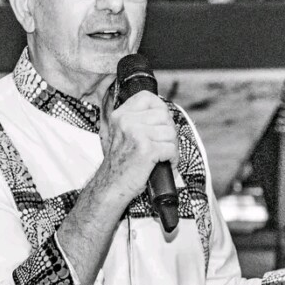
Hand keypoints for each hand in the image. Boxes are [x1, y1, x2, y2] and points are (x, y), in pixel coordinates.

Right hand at [96, 91, 177, 205]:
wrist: (111, 187)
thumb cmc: (121, 164)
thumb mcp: (121, 135)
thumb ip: (137, 121)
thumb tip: (164, 113)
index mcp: (120, 115)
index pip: (148, 98)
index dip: (160, 110)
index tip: (160, 125)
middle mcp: (126, 121)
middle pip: (164, 116)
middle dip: (169, 132)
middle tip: (164, 146)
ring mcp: (136, 134)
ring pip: (170, 133)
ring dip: (172, 147)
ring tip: (164, 157)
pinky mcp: (146, 149)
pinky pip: (171, 148)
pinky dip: (173, 159)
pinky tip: (165, 164)